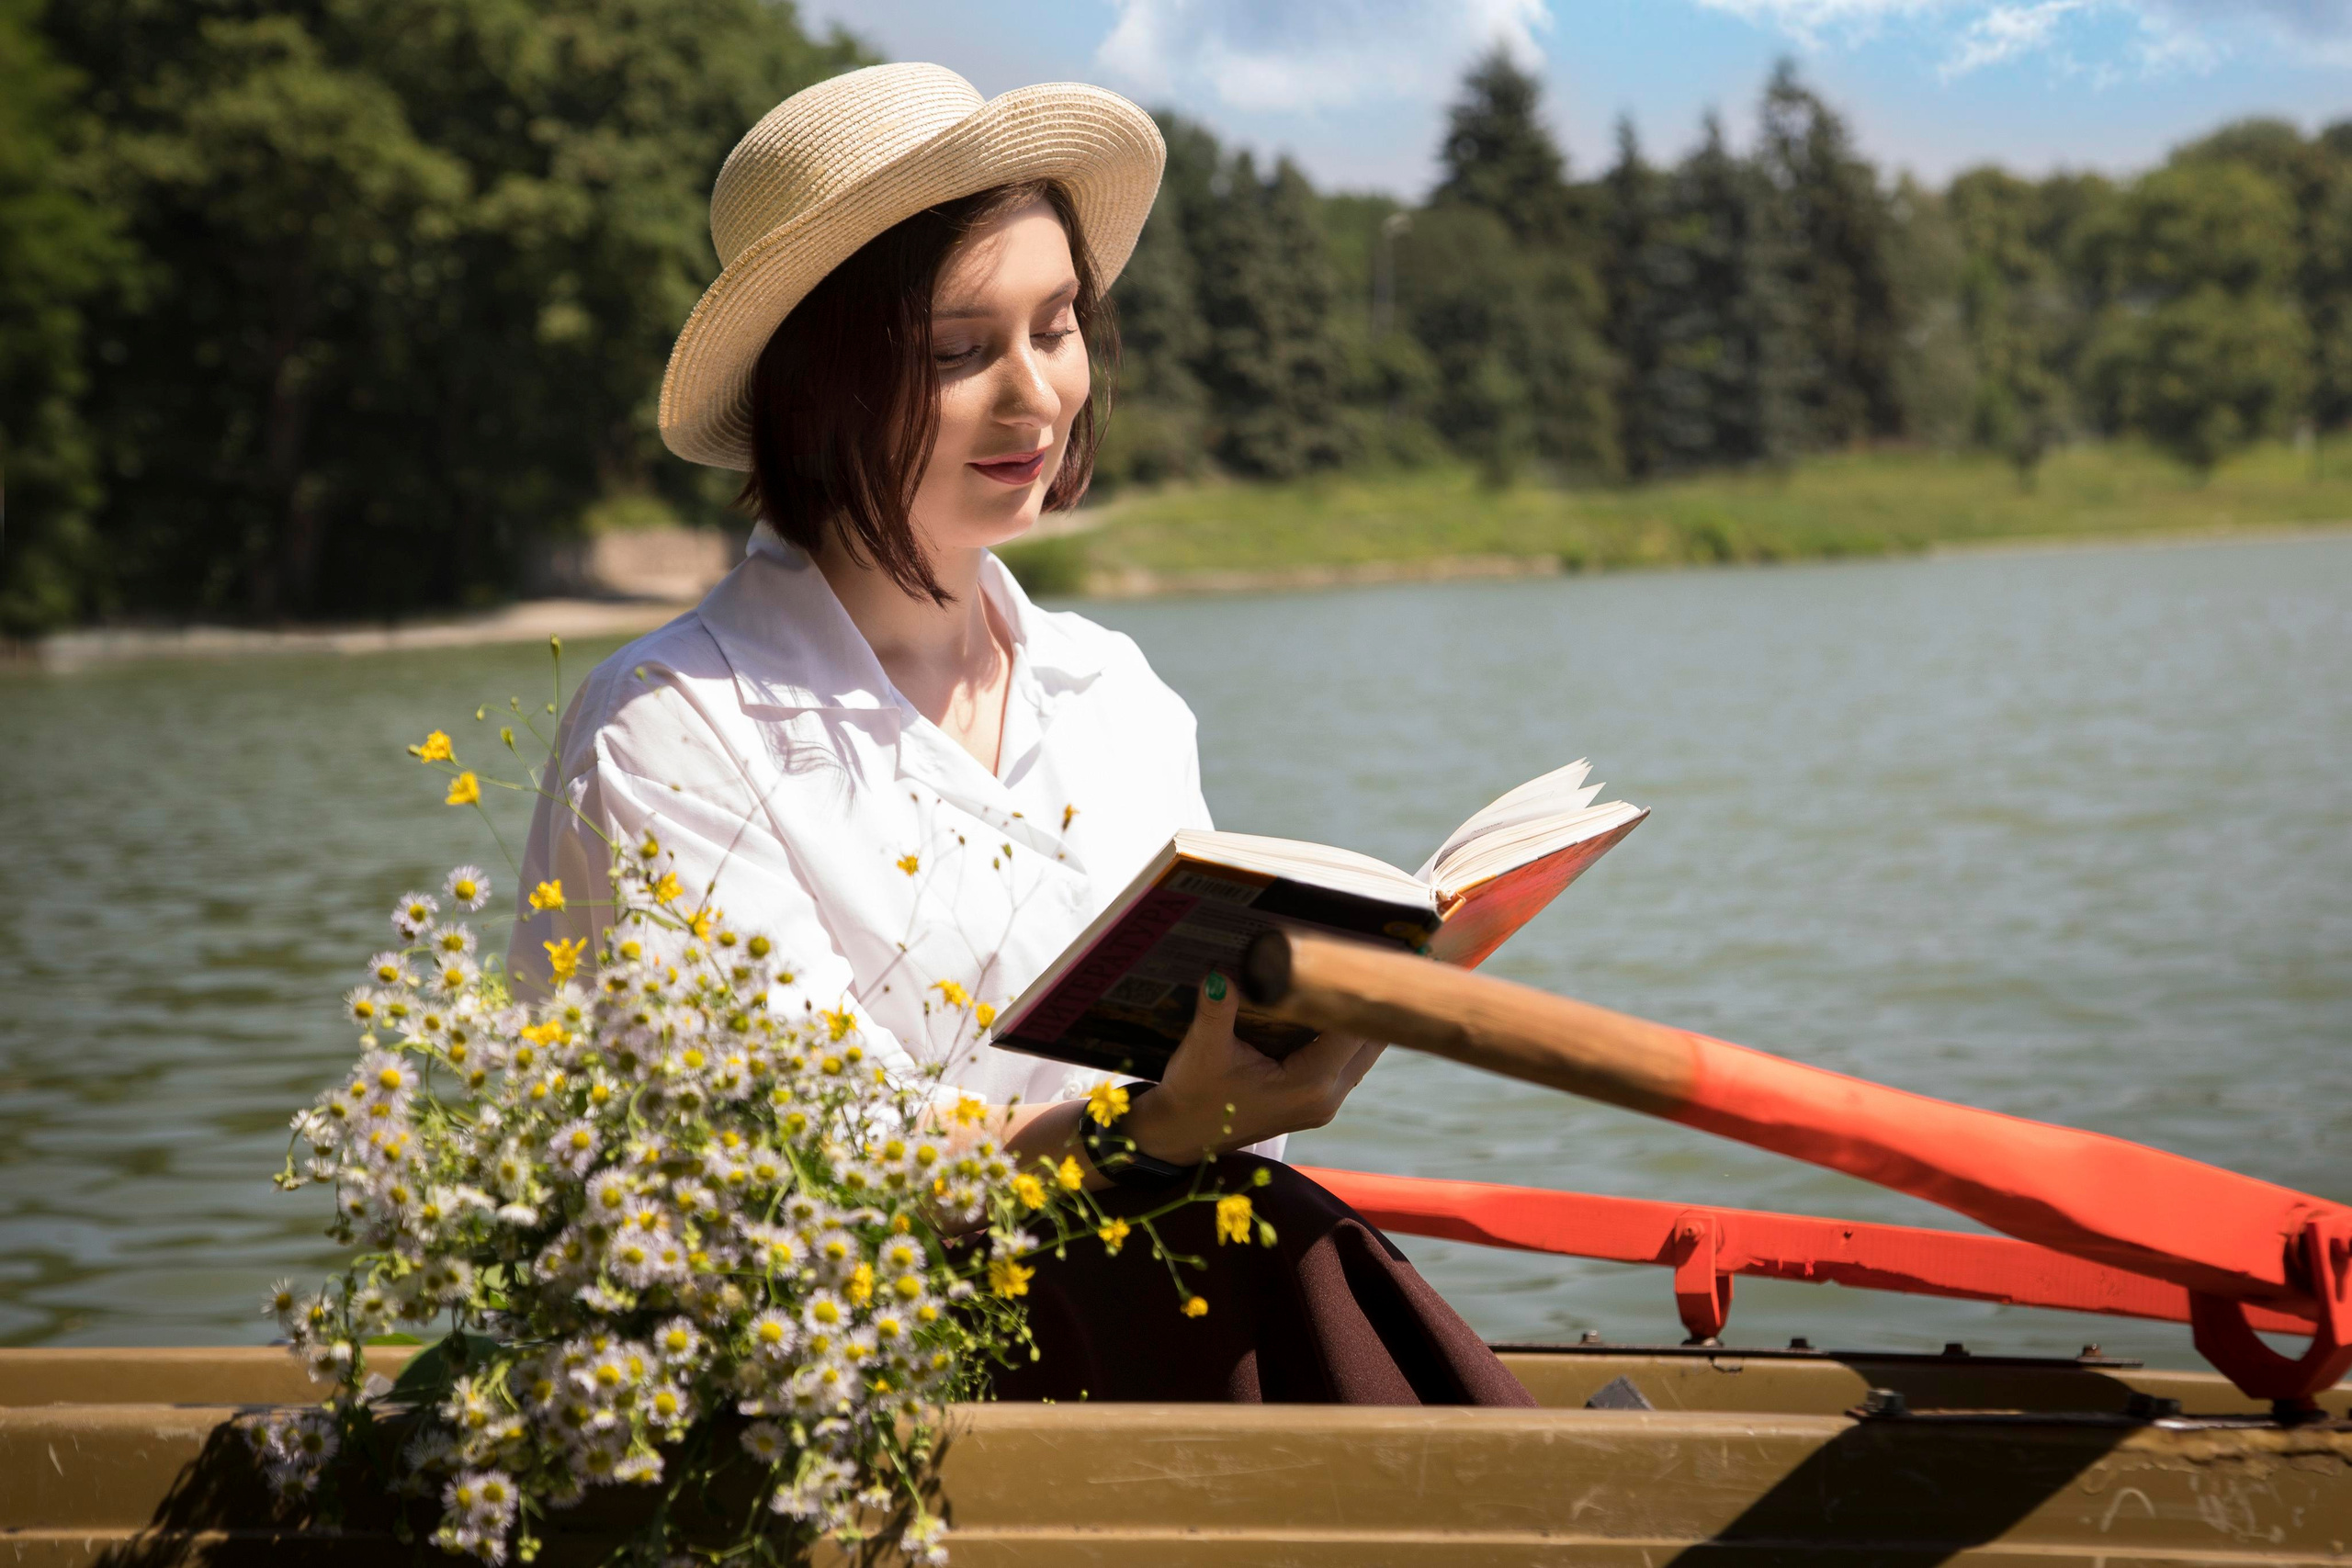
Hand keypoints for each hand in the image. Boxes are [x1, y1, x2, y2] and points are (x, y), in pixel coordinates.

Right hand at [1126, 971, 1386, 1162]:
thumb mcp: (1203, 1048)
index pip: (1354, 1028)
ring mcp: (1325, 1103)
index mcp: (1309, 1084)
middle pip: (1372, 1040)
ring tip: (1356, 973)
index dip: (1359, 991)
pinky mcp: (1317, 1103)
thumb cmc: (1193, 1094)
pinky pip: (1349, 1061)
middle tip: (1368, 955)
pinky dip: (1348, 1034)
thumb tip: (1222, 969)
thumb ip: (1217, 1007)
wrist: (1181, 1134)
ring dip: (1362, 1018)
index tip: (1361, 953)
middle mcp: (1327, 1097)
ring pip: (1364, 1052)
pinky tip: (1337, 1005)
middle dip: (1369, 1001)